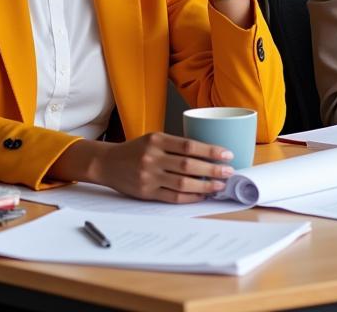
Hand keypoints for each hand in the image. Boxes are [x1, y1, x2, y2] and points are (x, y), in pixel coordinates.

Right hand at [85, 132, 234, 202]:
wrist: (108, 163)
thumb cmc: (136, 149)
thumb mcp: (154, 139)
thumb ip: (176, 145)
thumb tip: (208, 153)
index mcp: (157, 140)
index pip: (189, 145)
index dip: (210, 150)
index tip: (227, 154)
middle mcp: (153, 158)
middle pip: (188, 165)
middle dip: (212, 170)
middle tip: (228, 172)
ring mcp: (149, 177)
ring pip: (182, 183)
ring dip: (204, 186)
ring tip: (219, 185)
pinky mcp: (146, 192)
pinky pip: (172, 197)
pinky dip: (190, 197)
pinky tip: (202, 195)